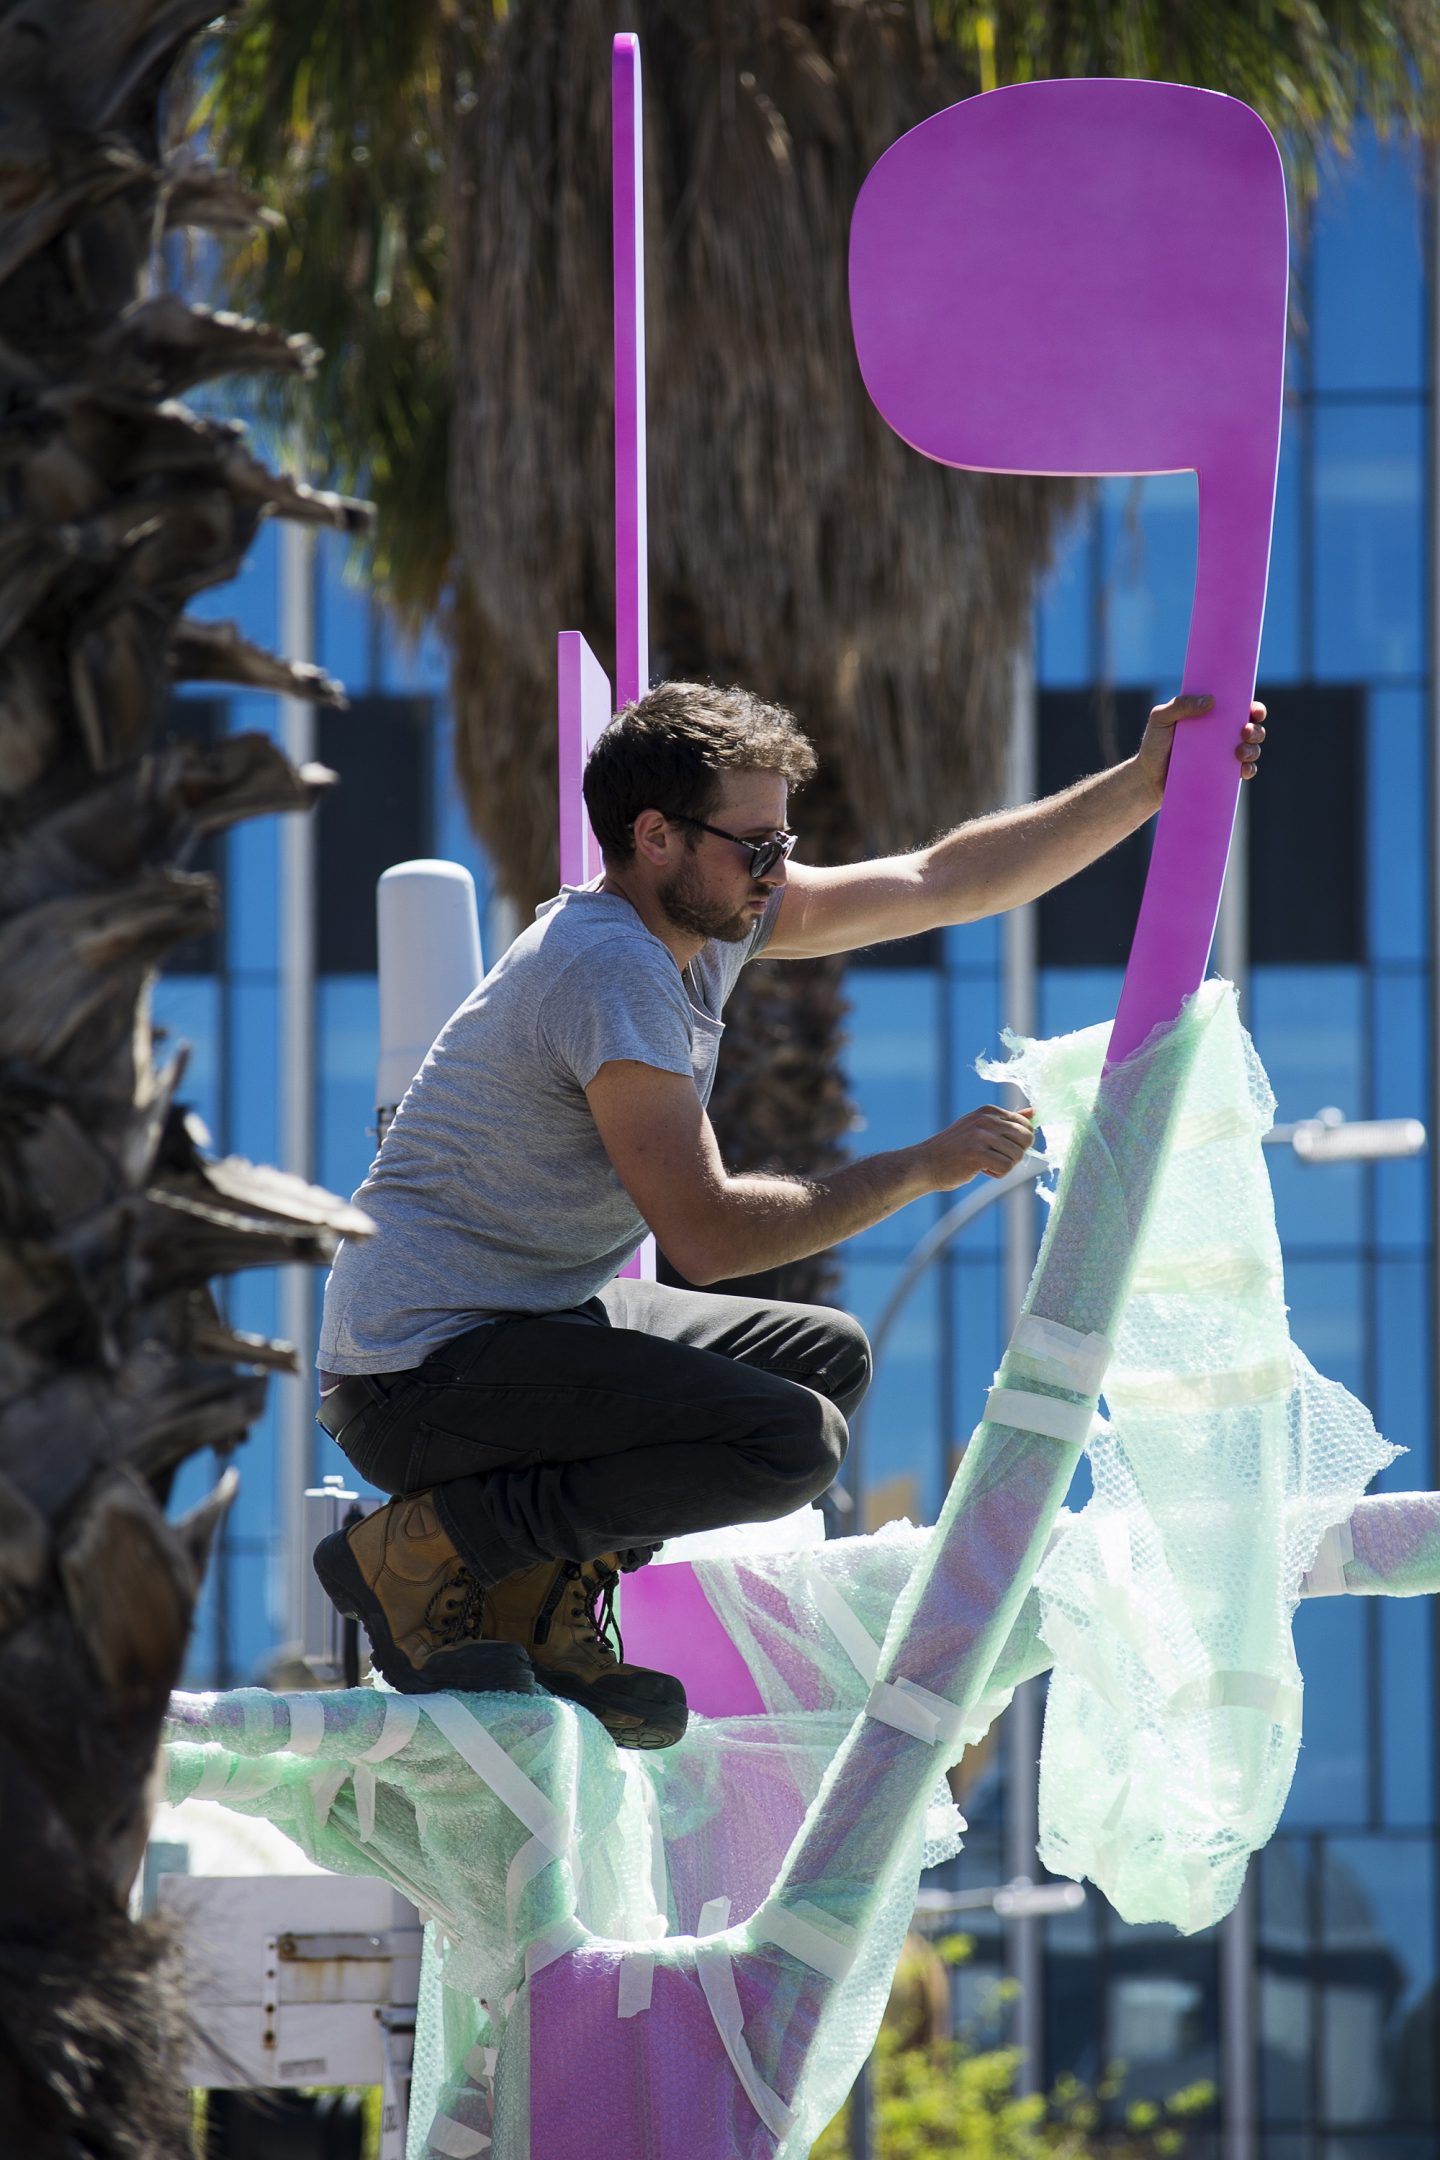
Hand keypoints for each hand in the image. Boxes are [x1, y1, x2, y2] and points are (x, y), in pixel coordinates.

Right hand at [920, 1103, 1035, 1190]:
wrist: (926, 1164)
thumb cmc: (955, 1149)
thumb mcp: (980, 1128)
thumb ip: (1007, 1121)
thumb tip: (1034, 1112)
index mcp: (988, 1111)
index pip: (1026, 1125)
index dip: (1018, 1142)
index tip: (999, 1148)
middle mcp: (986, 1119)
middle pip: (1026, 1139)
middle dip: (1015, 1154)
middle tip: (995, 1158)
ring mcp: (981, 1136)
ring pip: (1017, 1155)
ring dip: (1005, 1166)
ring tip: (984, 1164)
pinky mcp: (977, 1154)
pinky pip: (1006, 1168)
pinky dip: (997, 1174)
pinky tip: (980, 1170)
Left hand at [1136, 694, 1266, 803]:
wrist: (1147, 778)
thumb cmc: (1154, 745)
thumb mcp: (1161, 719)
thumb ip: (1180, 705)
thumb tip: (1210, 701)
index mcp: (1212, 717)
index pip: (1239, 708)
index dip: (1254, 708)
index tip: (1255, 710)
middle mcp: (1222, 735)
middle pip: (1252, 728)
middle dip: (1256, 729)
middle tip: (1246, 731)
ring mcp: (1224, 756)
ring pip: (1251, 750)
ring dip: (1254, 749)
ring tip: (1240, 752)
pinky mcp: (1222, 775)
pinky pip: (1244, 772)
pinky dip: (1249, 770)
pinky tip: (1242, 769)